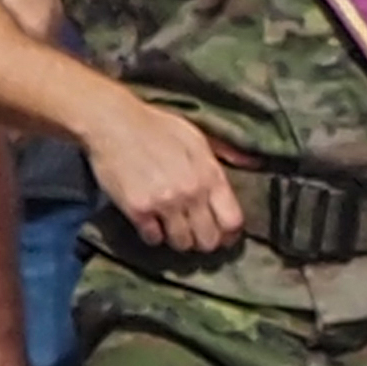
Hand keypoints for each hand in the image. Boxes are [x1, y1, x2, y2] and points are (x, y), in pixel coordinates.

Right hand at [84, 95, 242, 255]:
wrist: (113, 122)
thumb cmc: (156, 126)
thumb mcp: (196, 136)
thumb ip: (224, 154)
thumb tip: (253, 164)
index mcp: (209, 174)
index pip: (232, 220)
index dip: (229, 233)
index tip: (222, 234)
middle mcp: (191, 192)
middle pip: (208, 239)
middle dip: (204, 240)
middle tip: (194, 233)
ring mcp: (164, 203)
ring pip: (182, 243)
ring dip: (178, 238)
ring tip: (171, 227)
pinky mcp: (138, 210)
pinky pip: (153, 238)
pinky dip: (153, 234)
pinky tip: (150, 221)